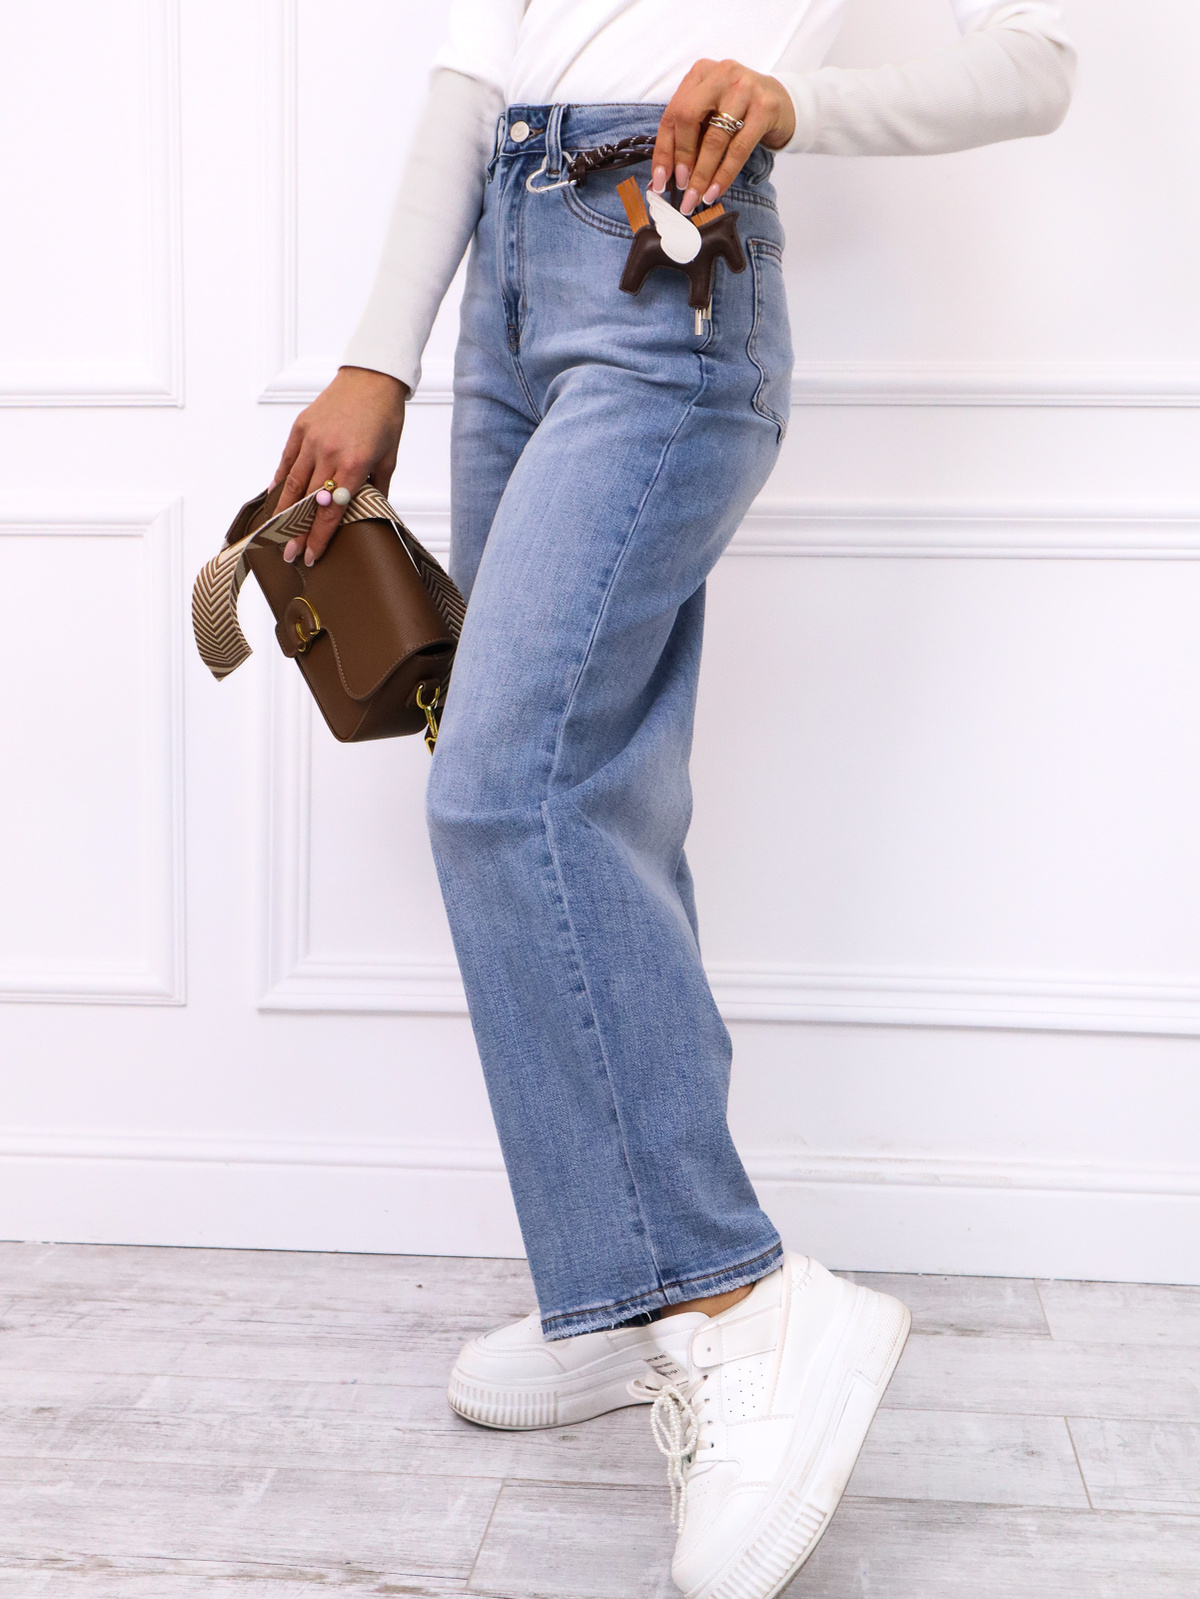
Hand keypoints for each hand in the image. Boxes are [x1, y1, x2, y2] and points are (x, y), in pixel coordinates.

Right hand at [271, 366, 406, 565]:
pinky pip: (287, 460)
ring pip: (292, 484)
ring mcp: (312, 440)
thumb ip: (377, 488)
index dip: (319, 537)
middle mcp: (329, 454)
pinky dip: (280, 480)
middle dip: (297, 532)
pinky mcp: (301, 427)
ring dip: (284, 512)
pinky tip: (276, 498)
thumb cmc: (385, 419)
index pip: (332, 511)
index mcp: (354, 465)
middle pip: (308, 503)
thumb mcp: (389, 458)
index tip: (311, 556)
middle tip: (289, 555)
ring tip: (276, 533)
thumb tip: (371, 512)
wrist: (372, 378)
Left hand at [650, 59, 795, 215]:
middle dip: (682, 158)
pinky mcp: (765, 107)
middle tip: (681, 187)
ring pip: (715, 138)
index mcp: (700, 73)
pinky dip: (724, 175)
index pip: (672, 114)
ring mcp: (745, 87)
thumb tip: (664, 176)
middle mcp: (721, 74)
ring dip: (702, 174)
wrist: (782, 102)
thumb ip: (689, 135)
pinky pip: (739, 149)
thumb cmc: (738, 111)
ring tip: (696, 197)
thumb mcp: (710, 113)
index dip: (663, 150)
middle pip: (689, 118)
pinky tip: (715, 191)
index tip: (659, 181)